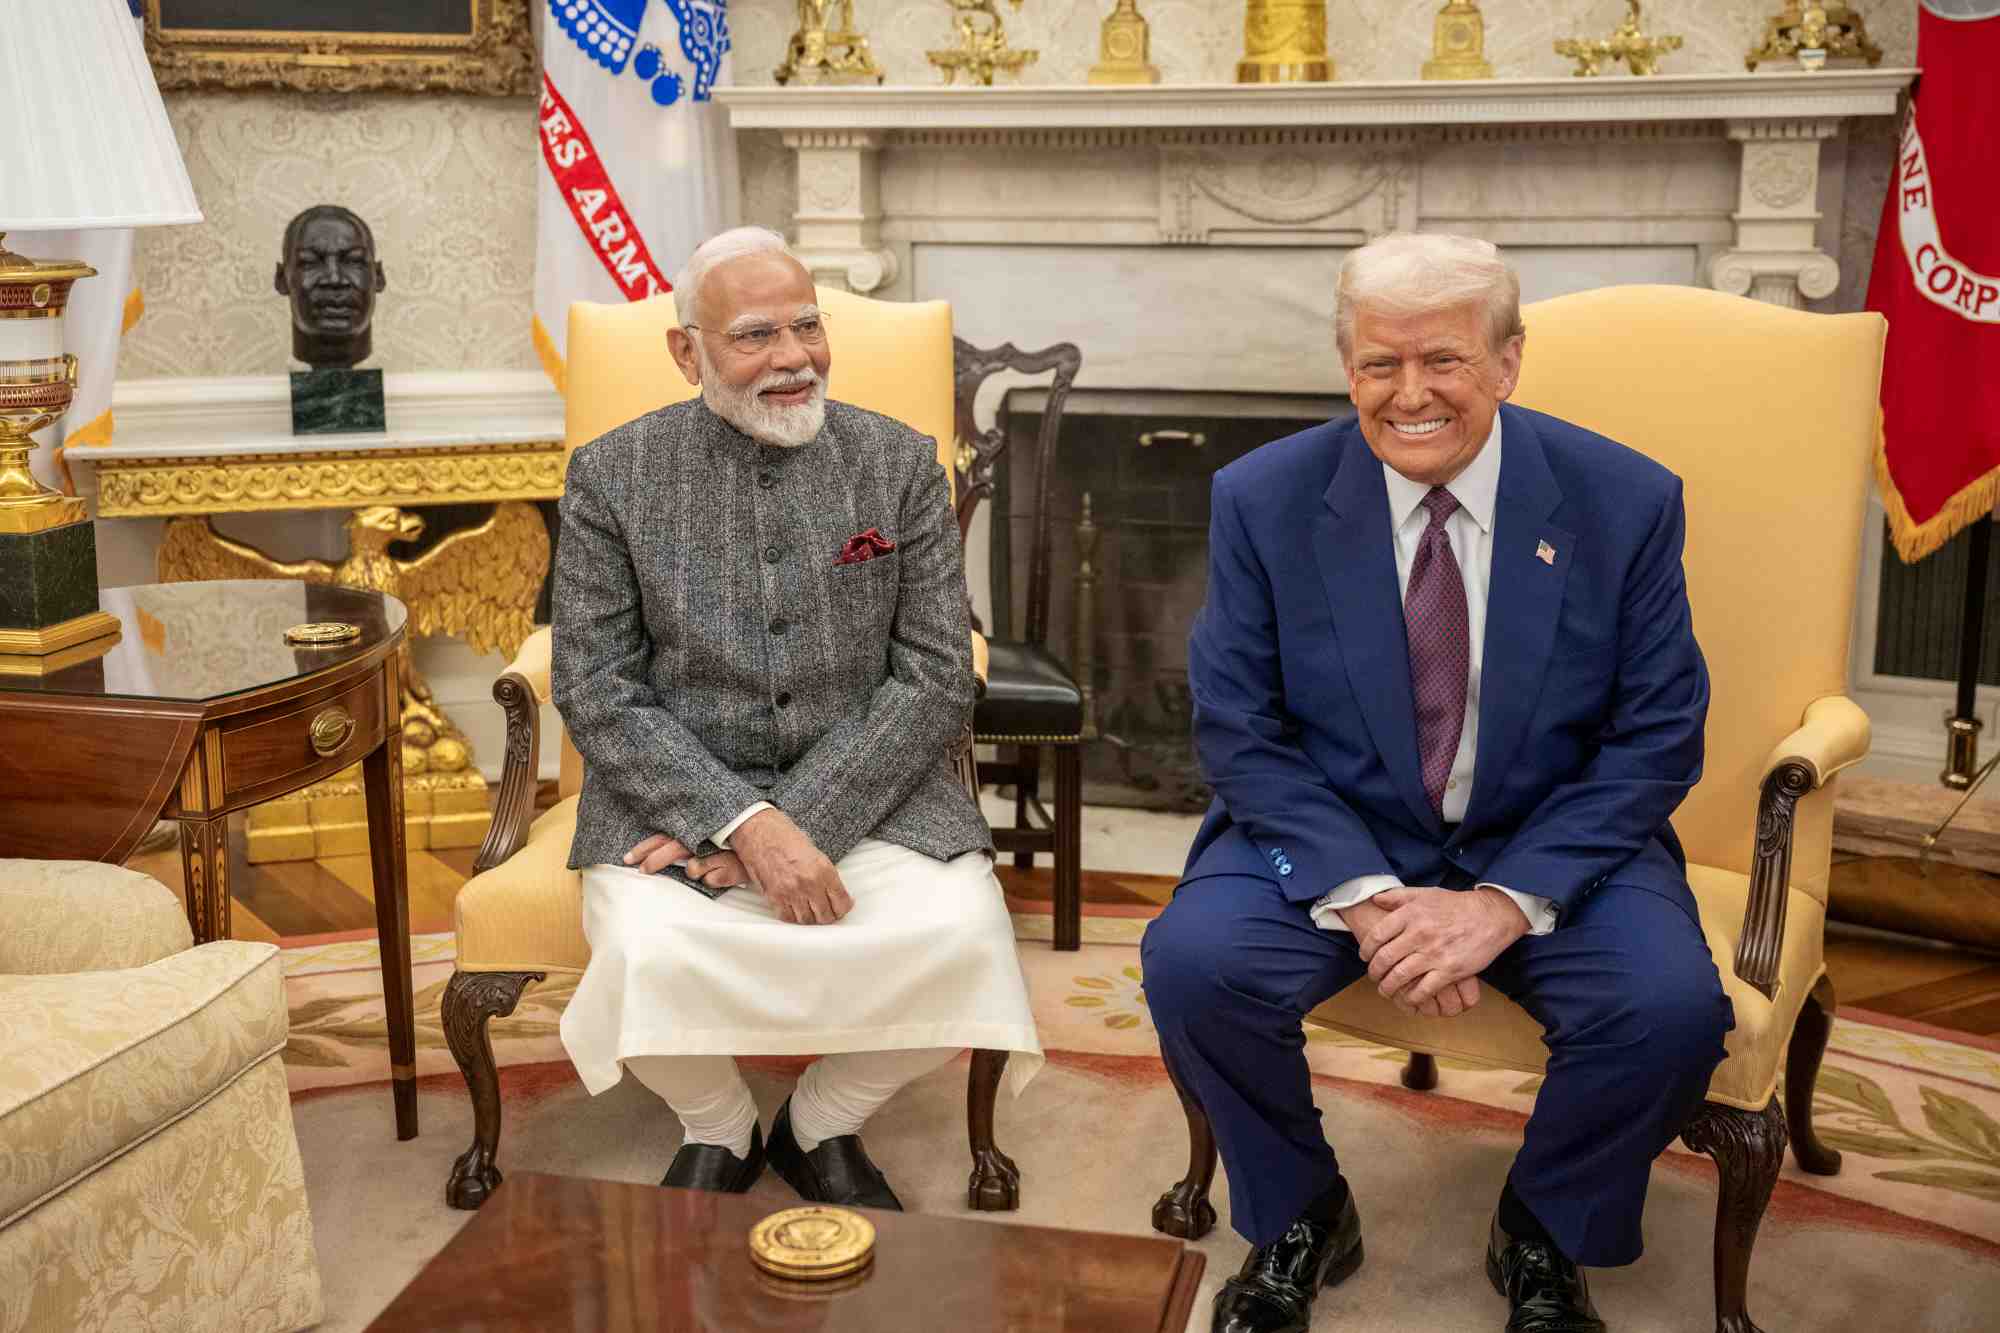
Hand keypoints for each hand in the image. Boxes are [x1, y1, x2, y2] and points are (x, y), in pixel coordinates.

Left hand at [623, 835, 749, 890]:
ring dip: (697, 870)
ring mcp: (719, 852)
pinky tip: (727, 871)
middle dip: (655, 859)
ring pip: (694, 867)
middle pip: (674, 847)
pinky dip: (717, 877)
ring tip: (707, 868)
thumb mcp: (712, 843)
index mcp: (696, 829)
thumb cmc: (738, 846)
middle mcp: (706, 837)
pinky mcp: (732, 867)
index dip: (645, 847)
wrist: (772, 843)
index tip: (628, 859)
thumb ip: (692, 851)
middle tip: (642, 870)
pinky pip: (714, 878)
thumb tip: (676, 863)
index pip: (665, 836)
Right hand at [728, 807, 853, 924]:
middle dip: (828, 915)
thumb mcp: (815, 852)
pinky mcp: (774, 897)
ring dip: (810, 917)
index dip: (843, 908)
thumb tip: (834, 893)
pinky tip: (795, 908)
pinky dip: (792, 916)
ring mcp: (791, 892)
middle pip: (825, 916)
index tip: (841, 906)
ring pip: (806, 920)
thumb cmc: (785, 836)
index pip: (842, 903)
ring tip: (810, 910)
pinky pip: (787, 917)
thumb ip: (825, 875)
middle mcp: (809, 884)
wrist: (759, 831)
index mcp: (824, 870)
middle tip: (827, 911)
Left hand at [1340, 898, 1481, 1017]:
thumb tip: (1376, 899)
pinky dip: (1412, 998)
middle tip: (1373, 976)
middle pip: (1384, 959)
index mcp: (1410, 914)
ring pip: (1399, 977)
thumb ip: (1398, 896)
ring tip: (1385, 990)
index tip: (1365, 957)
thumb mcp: (1426, 893)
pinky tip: (1409, 999)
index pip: (1377, 936)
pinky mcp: (1449, 970)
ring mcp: (1434, 954)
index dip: (1366, 950)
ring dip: (1388, 988)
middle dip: (1374, 972)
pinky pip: (1423, 990)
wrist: (1491, 916)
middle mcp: (1419, 934)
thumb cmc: (1456, 905)